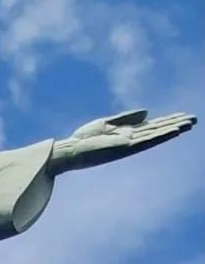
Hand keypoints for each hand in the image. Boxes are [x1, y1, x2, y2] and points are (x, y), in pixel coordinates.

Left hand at [51, 109, 195, 173]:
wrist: (70, 151)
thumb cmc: (83, 139)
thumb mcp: (106, 123)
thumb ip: (126, 118)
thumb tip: (148, 112)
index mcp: (127, 133)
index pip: (152, 126)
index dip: (168, 120)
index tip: (184, 116)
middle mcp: (131, 139)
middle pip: (157, 130)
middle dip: (176, 124)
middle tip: (195, 119)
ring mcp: (129, 144)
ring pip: (156, 135)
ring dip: (173, 129)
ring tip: (189, 124)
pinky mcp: (124, 148)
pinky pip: (146, 141)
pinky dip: (160, 136)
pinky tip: (173, 131)